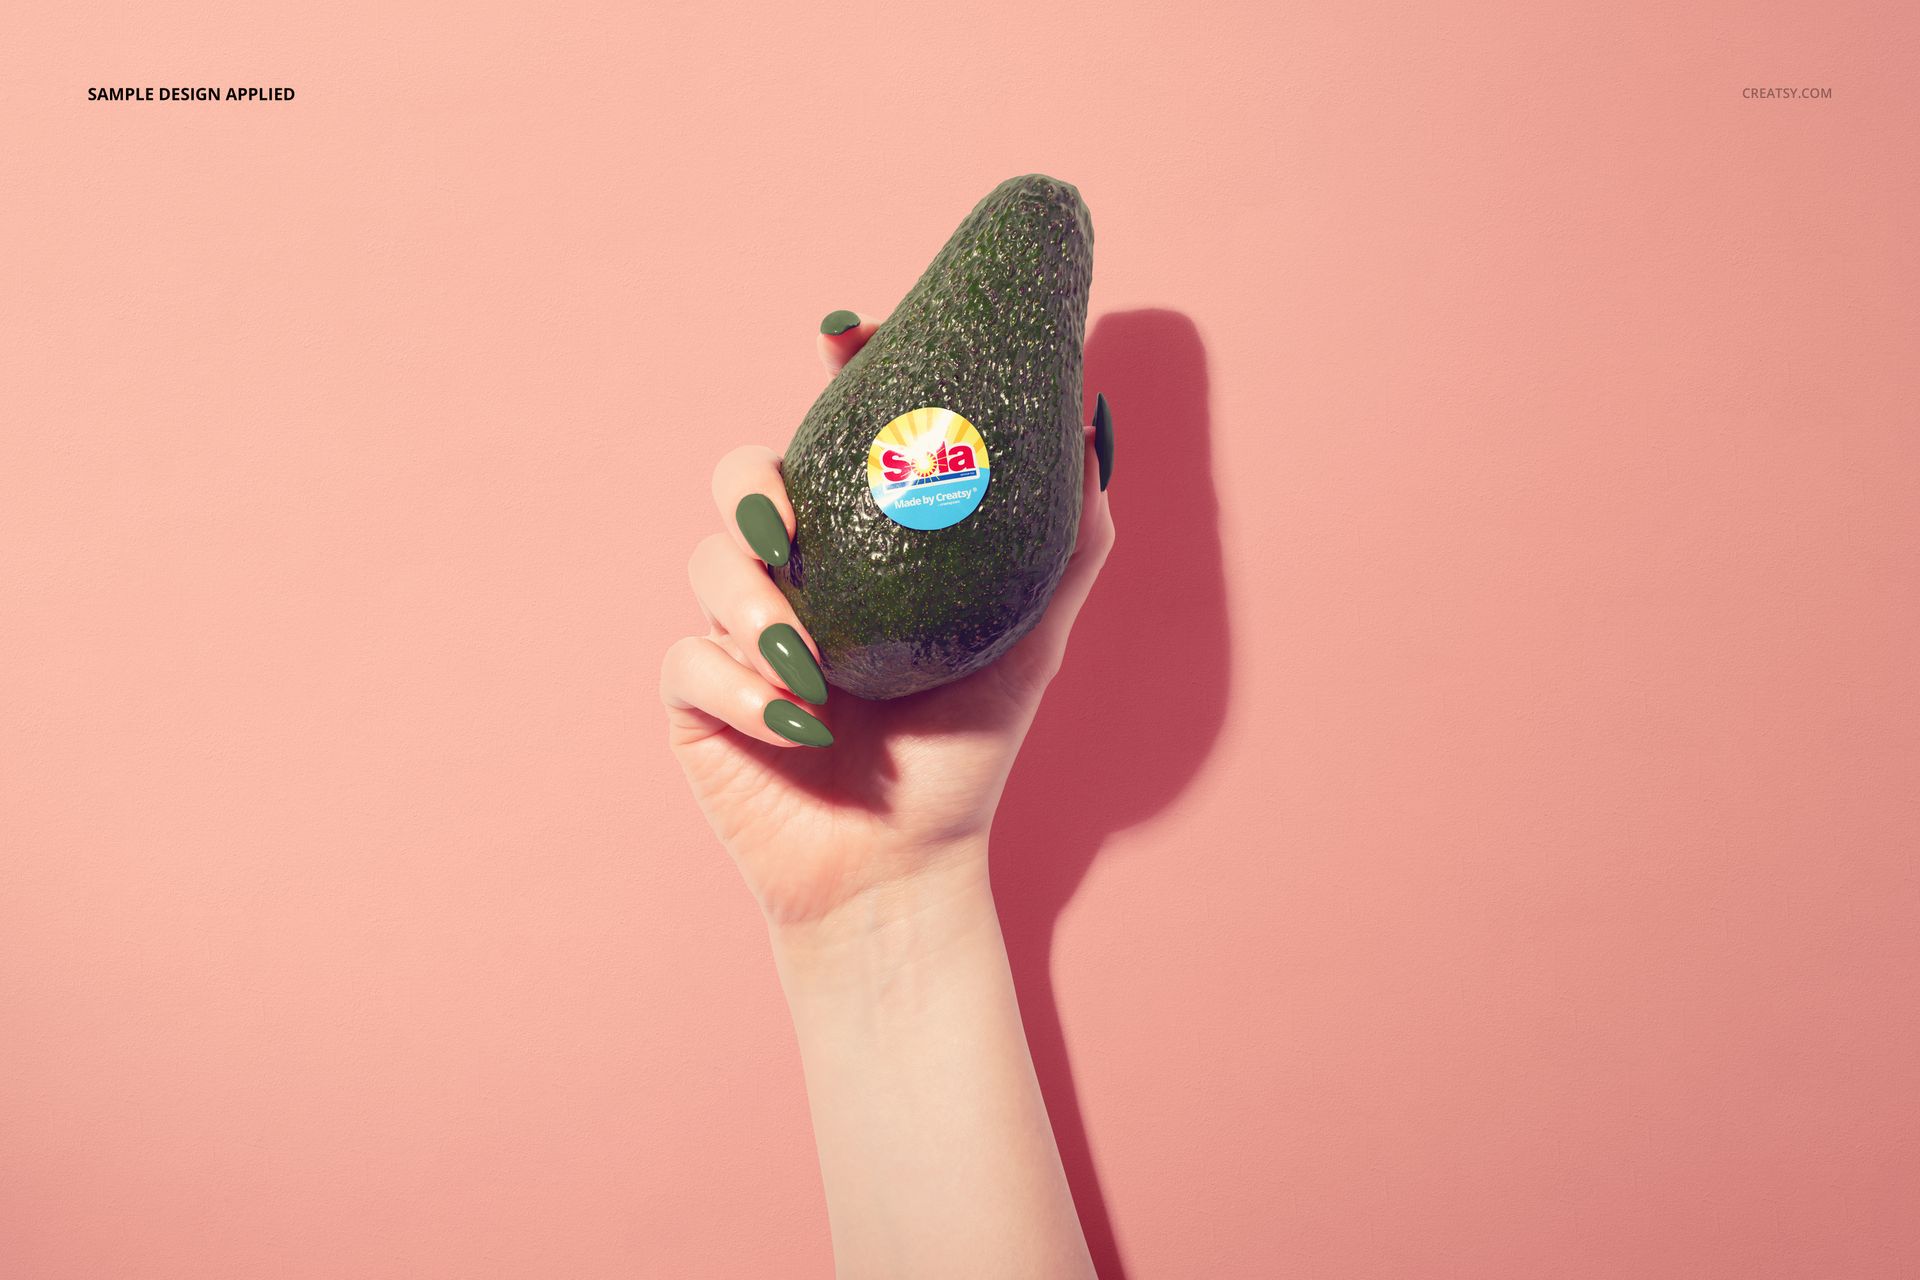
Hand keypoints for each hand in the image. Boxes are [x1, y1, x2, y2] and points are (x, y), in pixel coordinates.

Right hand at [661, 311, 1115, 935]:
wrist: (903, 870)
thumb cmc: (963, 755)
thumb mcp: (1032, 642)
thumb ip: (1066, 546)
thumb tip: (1091, 430)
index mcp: (860, 546)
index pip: (831, 436)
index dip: (833, 374)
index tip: (844, 330)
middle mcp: (794, 575)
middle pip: (743, 478)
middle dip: (754, 481)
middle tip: (789, 519)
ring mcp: (738, 631)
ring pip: (707, 562)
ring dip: (753, 605)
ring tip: (810, 661)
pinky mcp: (698, 696)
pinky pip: (689, 658)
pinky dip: (740, 684)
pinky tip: (797, 723)